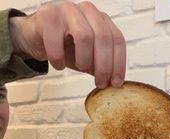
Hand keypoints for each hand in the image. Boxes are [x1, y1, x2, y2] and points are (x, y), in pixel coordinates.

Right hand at [9, 1, 125, 87]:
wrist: (36, 37)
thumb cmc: (65, 47)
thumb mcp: (88, 58)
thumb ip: (101, 66)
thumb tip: (114, 82)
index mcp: (101, 20)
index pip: (117, 39)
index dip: (119, 63)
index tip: (116, 83)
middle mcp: (87, 10)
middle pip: (103, 38)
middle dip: (104, 66)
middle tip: (99, 83)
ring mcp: (68, 9)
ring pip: (84, 36)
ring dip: (83, 59)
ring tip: (78, 67)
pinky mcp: (48, 15)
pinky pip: (57, 41)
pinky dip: (58, 58)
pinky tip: (58, 64)